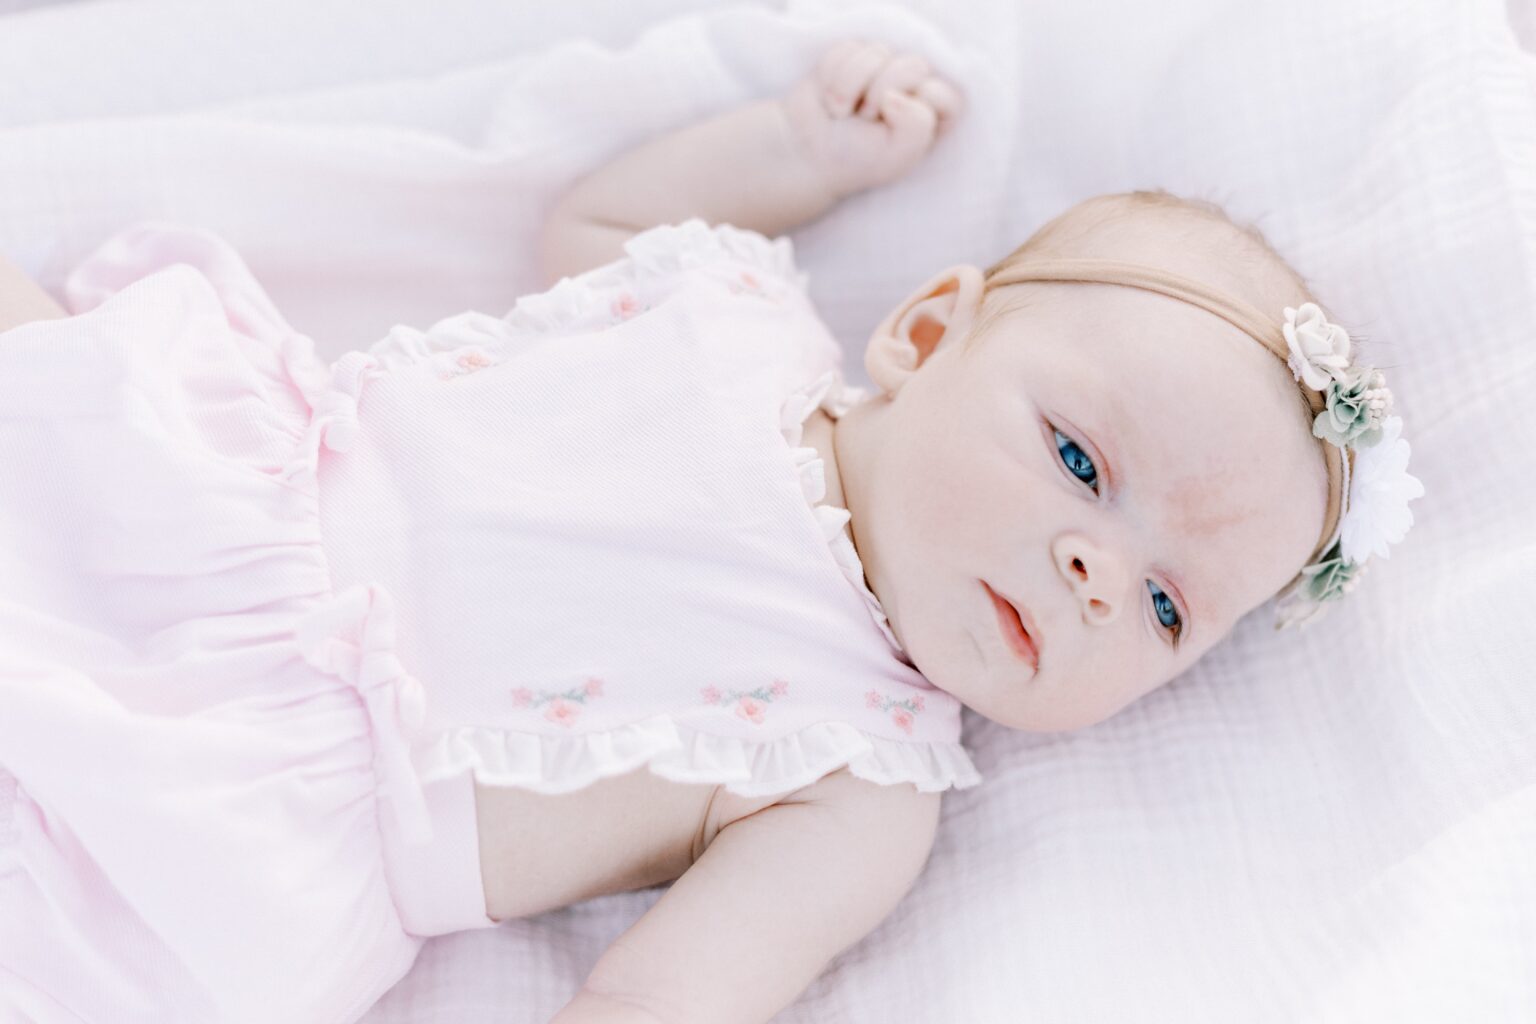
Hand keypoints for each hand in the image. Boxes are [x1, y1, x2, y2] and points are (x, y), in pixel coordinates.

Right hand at [778, 39, 963, 202]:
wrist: (806, 154)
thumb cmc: (857, 160)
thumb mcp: (899, 155)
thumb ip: (918, 124)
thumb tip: (893, 93)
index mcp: (933, 112)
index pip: (943, 93)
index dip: (915, 107)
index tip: (891, 127)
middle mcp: (912, 86)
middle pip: (914, 65)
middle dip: (881, 94)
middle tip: (865, 119)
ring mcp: (882, 67)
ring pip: (877, 53)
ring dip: (850, 87)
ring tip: (844, 112)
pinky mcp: (853, 54)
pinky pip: (847, 49)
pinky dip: (831, 76)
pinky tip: (830, 98)